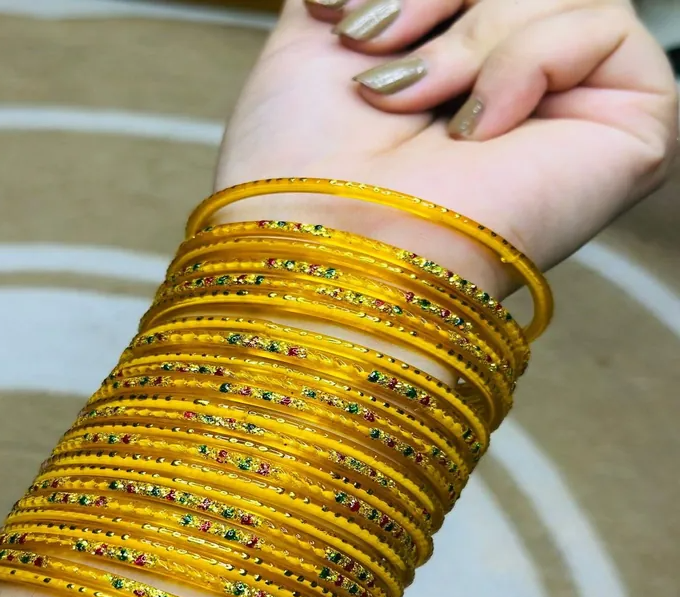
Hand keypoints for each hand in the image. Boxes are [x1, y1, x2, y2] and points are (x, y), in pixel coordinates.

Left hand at [215, 0, 676, 296]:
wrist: (325, 235)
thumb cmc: (305, 159)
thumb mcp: (315, 28)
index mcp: (462, 67)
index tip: (343, 18)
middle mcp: (522, 88)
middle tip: (375, 48)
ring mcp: (577, 110)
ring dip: (466, 43)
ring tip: (407, 99)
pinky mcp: (630, 129)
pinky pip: (601, 28)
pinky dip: (522, 65)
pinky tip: (476, 130)